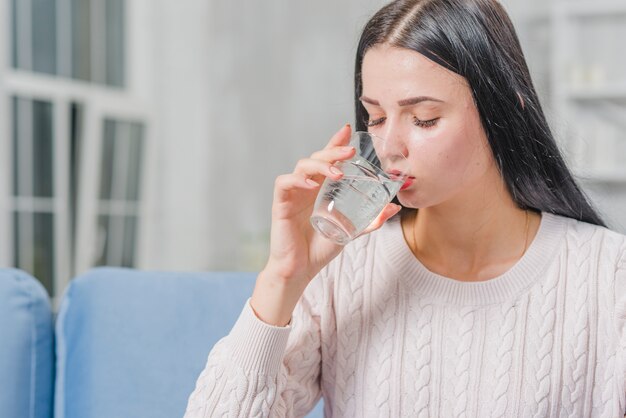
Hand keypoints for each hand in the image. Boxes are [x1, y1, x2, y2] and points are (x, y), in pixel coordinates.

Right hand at [251, 124, 401, 325]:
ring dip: (320, 164)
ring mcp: (292, 194)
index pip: (327, 159)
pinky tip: (310, 183)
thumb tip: (394, 208)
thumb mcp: (350, 231)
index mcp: (319, 189)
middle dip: (333, 150)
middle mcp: (305, 187)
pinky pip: (284, 182)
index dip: (335, 143)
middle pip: (316, 158)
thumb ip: (370, 220)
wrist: (300, 270)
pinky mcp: (281, 204)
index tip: (348, 131)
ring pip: (302, 166)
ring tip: (337, 171)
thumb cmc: (319, 250)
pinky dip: (297, 179)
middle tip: (350, 151)